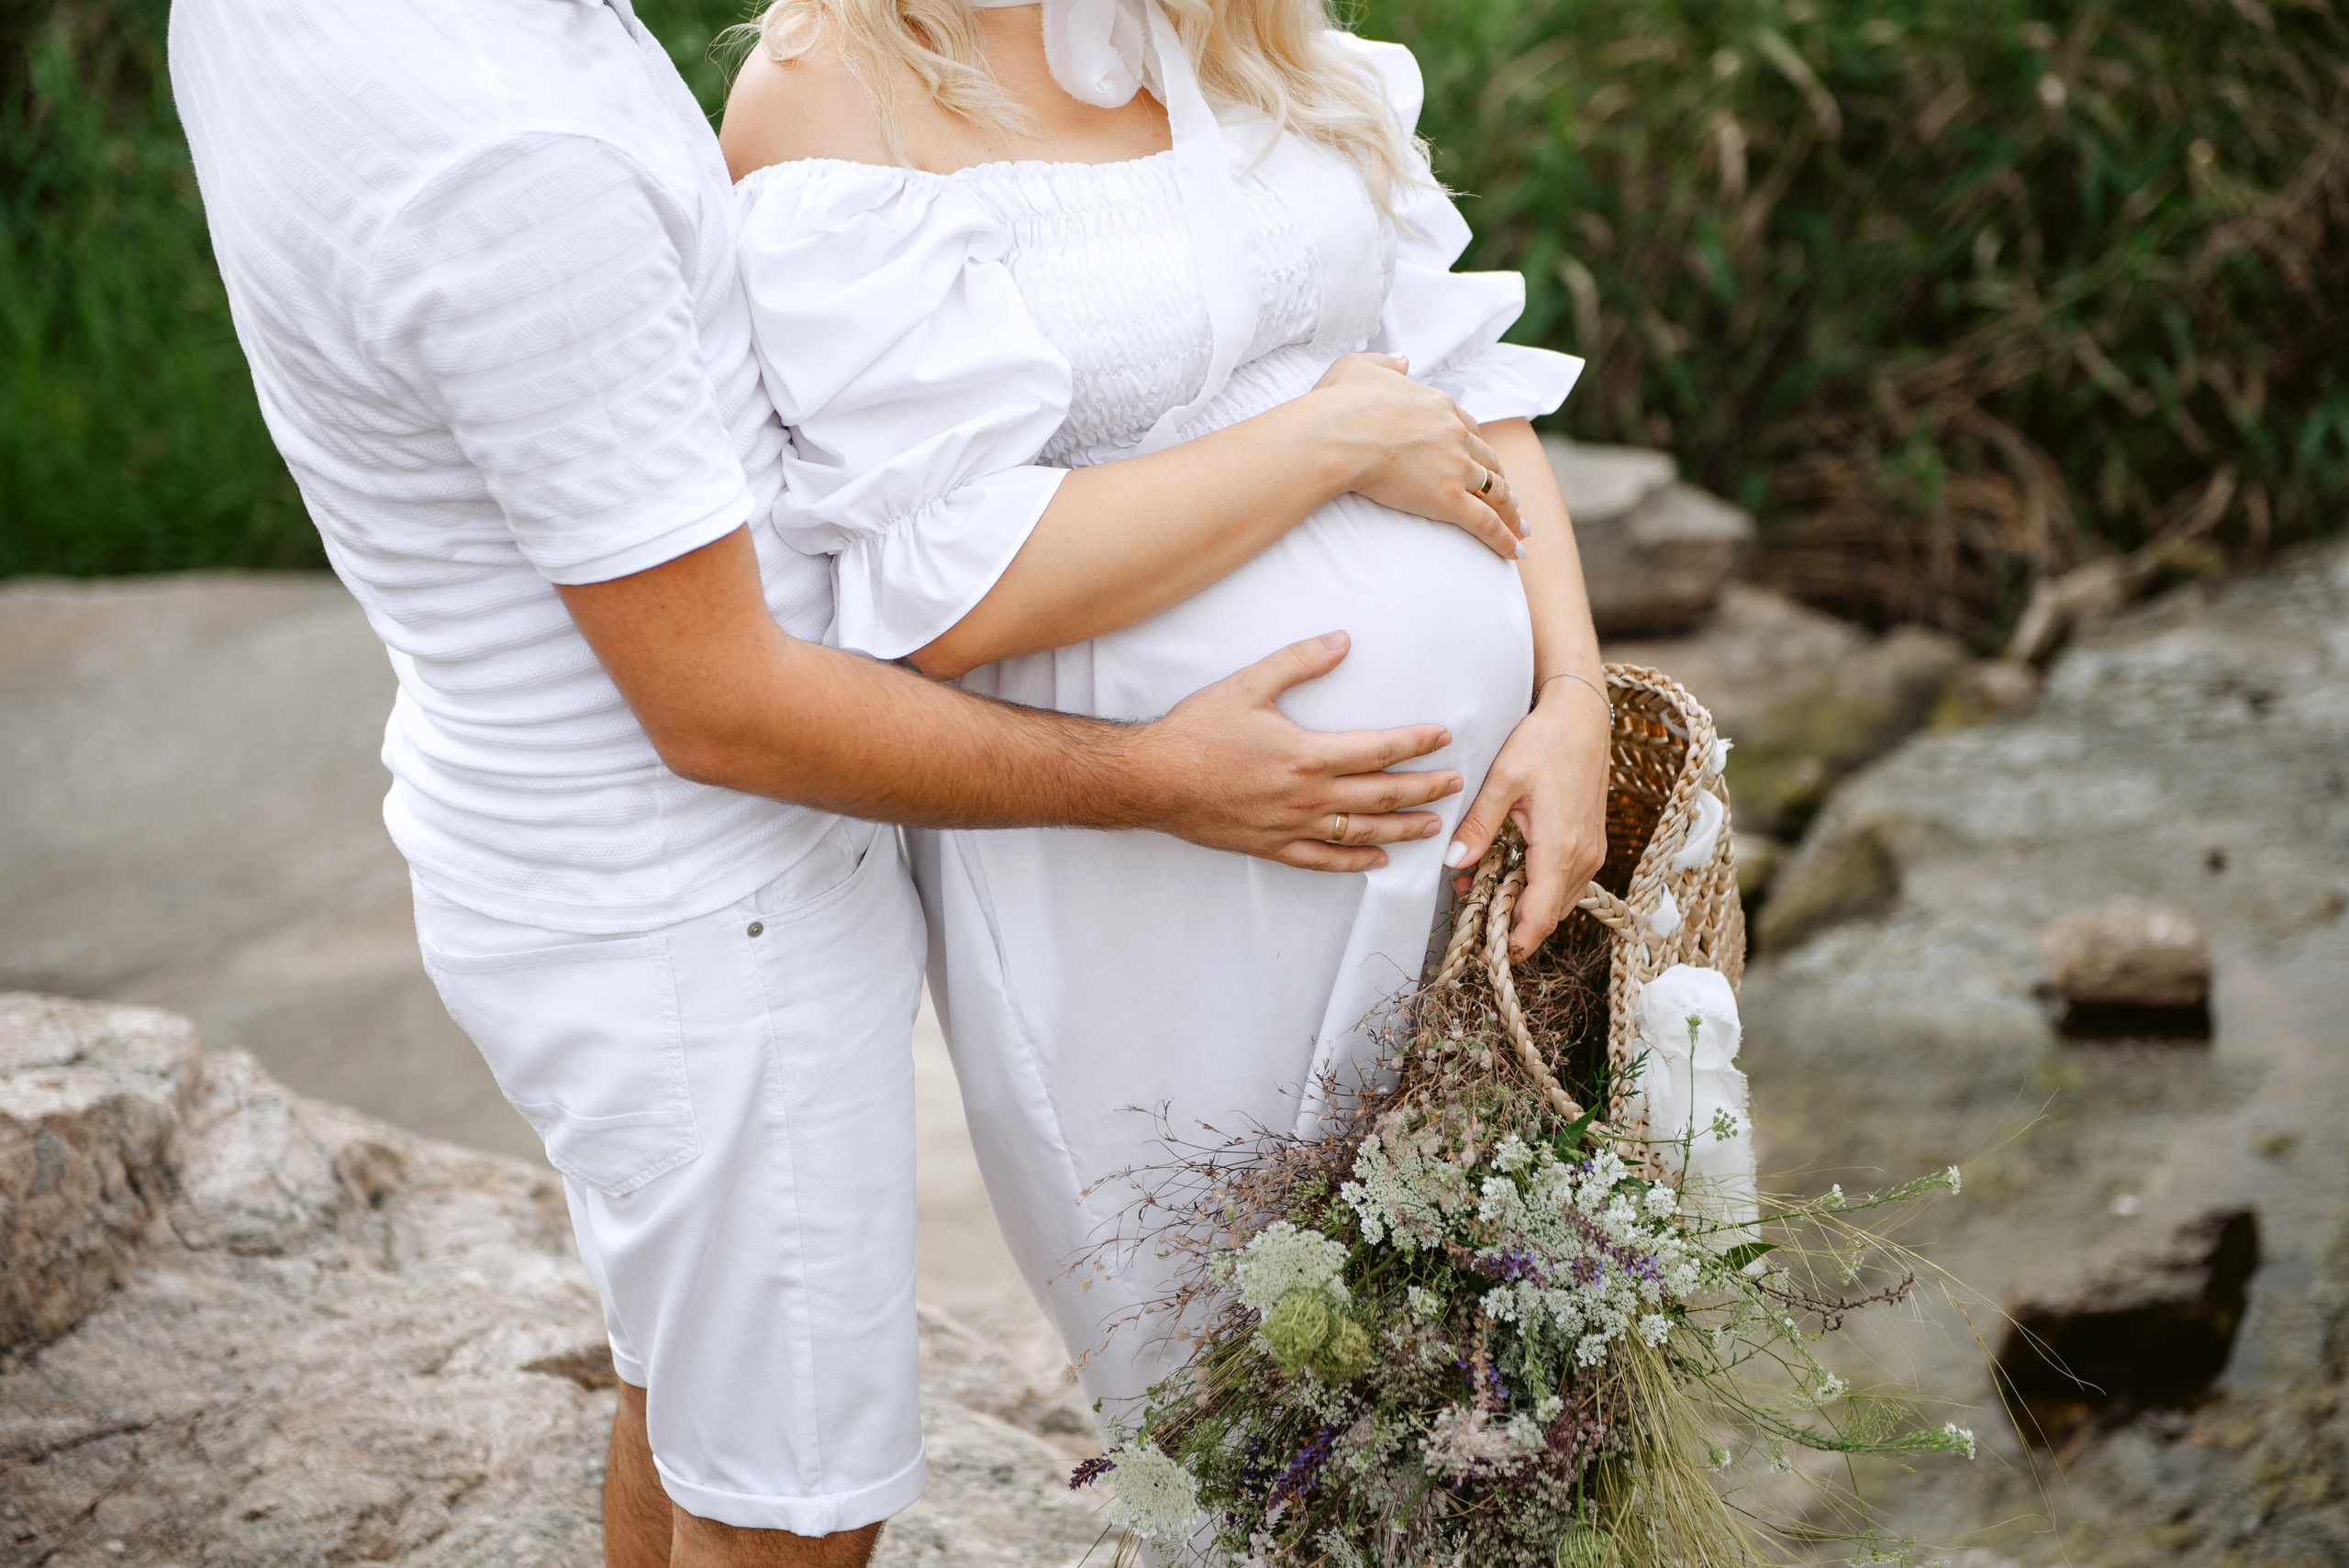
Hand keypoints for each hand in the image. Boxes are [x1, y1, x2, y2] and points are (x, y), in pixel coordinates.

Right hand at [1138, 632, 1462, 870]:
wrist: (1152, 779)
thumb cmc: (1197, 730)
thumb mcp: (1248, 684)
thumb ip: (1299, 662)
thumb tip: (1343, 640)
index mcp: (1308, 754)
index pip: (1380, 749)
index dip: (1416, 742)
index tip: (1444, 737)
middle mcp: (1308, 796)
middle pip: (1382, 794)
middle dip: (1424, 788)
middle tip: (1456, 783)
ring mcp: (1291, 827)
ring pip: (1361, 832)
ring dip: (1401, 828)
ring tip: (1433, 824)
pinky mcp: (1271, 847)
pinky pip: (1322, 861)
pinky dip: (1353, 862)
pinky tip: (1377, 860)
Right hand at [1304, 354, 1523, 559]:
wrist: (1338, 434)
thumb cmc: (1341, 403)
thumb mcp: (1361, 367)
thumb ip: (1387, 363)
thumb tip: (1404, 360)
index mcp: (1439, 406)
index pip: (1469, 429)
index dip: (1479, 448)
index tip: (1484, 460)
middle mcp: (1456, 435)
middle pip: (1489, 460)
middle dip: (1502, 479)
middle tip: (1510, 497)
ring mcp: (1456, 467)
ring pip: (1496, 491)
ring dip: (1511, 511)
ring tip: (1520, 528)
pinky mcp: (1449, 498)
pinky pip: (1486, 522)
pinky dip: (1504, 538)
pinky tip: (1515, 553)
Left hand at [1442, 676, 1610, 957]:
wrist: (1582, 718)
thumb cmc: (1543, 742)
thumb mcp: (1502, 781)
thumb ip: (1478, 826)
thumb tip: (1453, 863)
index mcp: (1560, 848)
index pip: (1539, 917)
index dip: (1514, 943)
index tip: (1486, 957)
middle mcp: (1583, 858)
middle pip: (1548, 916)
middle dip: (1511, 924)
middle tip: (1471, 916)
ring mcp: (1592, 853)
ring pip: (1558, 902)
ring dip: (1522, 905)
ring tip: (1479, 888)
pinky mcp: (1592, 845)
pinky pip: (1565, 883)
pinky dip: (1537, 887)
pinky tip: (1505, 870)